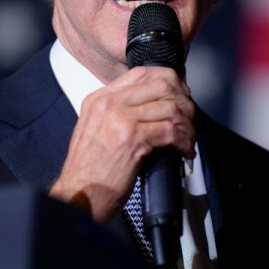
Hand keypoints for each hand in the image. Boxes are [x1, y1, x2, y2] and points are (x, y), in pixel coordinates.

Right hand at [49, 66, 195, 223]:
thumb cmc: (88, 171)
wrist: (78, 196)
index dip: (168, 81)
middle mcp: (109, 104)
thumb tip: (151, 107)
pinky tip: (184, 150)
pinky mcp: (132, 138)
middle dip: (183, 101)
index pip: (141, 73)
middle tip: (189, 118)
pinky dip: (184, 141)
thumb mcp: (95, 130)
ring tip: (187, 138)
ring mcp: (120, 119)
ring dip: (187, 125)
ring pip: (170, 107)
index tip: (180, 95)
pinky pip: (171, 130)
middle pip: (161, 85)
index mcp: (99, 99)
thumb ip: (117, 113)